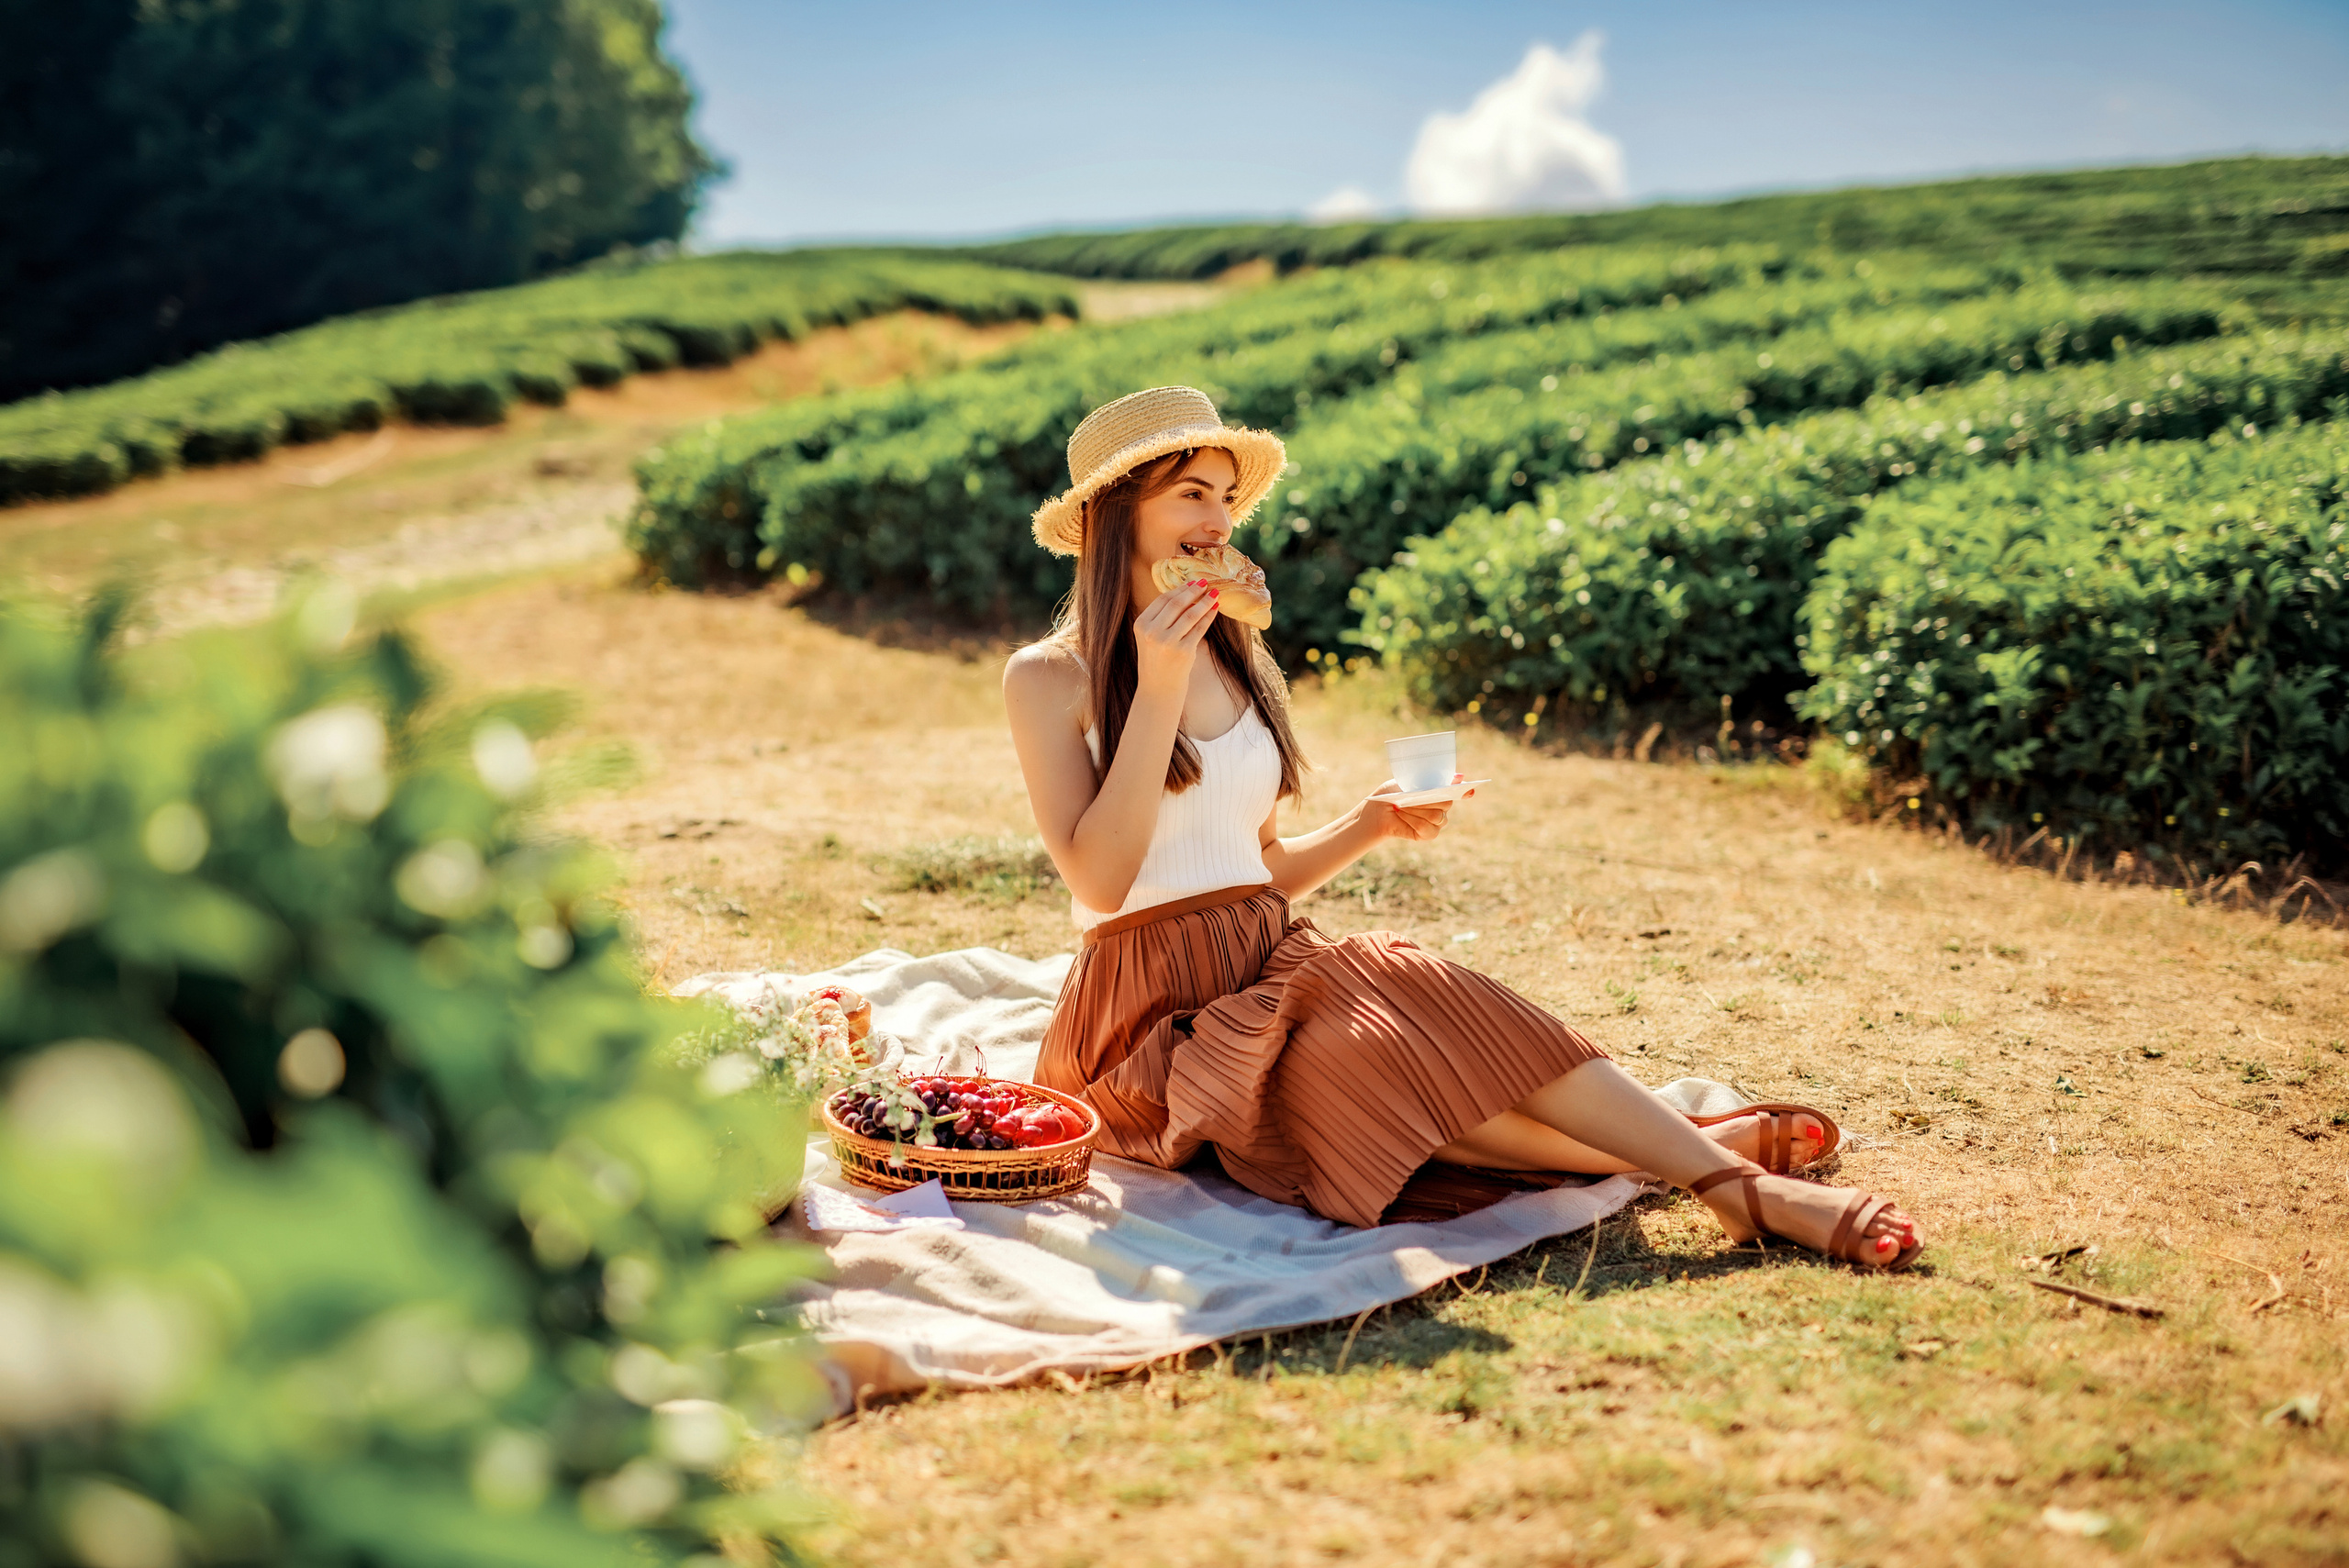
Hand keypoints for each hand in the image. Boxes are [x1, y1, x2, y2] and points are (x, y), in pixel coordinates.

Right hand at [1132, 578, 1219, 696]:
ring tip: (1215, 594)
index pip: (1162, 600)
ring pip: (1190, 614)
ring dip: (1205, 602)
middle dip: (1194, 590)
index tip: (1192, 582)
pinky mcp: (1183, 652)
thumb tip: (1186, 592)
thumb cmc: (1157, 660)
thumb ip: (1162, 617)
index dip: (1179, 589)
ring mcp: (1168, 642)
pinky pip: (1199, 629)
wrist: (1158, 689)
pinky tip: (1215, 610)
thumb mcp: (1150, 637)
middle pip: (1177, 604)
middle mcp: (1152, 632)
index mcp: (1141, 625)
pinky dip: (1208, 617)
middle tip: (1206, 582)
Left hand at [1366, 773, 1473, 841]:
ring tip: (1401, 805)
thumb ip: (1431, 779)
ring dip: (1417, 809)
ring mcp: (1437, 823)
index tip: (1468, 791)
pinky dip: (1412, 820)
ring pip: (1437, 816)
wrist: (1377, 810)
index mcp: (1439, 791)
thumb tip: (1459, 776)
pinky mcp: (1427, 835)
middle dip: (1428, 799)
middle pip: (1447, 803)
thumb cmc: (1393, 793)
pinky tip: (1401, 814)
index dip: (1465, 791)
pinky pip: (1426, 829)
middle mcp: (1442, 807)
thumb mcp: (1408, 781)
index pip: (1459, 791)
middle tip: (1410, 796)